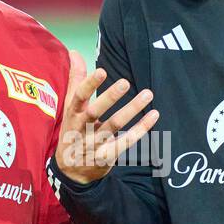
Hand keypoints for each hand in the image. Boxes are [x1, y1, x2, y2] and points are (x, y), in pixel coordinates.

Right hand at [53, 49, 158, 184]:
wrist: (71, 171)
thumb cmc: (73, 130)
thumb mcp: (70, 107)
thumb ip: (75, 80)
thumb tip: (74, 52)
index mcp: (72, 114)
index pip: (78, 97)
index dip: (89, 85)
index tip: (102, 71)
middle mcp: (81, 129)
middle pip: (95, 112)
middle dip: (109, 98)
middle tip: (125, 82)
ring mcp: (94, 144)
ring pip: (114, 126)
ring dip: (131, 110)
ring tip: (147, 93)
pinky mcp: (107, 155)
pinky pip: (126, 141)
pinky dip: (141, 129)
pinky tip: (154, 115)